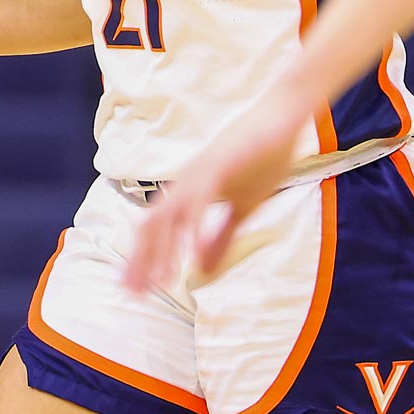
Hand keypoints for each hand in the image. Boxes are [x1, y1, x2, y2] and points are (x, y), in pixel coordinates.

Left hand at [126, 87, 309, 292]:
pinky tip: (194, 254)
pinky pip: (201, 202)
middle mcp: (185, 184)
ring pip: (169, 216)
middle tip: (133, 294)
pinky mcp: (219, 167)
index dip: (141, 259)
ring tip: (160, 281)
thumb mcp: (242, 208)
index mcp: (187, 193)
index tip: (134, 290)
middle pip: (152, 225)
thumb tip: (202, 269)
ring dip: (162, 250)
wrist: (280, 119)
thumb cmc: (262, 160)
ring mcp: (199, 175)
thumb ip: (221, 238)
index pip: (154, 230)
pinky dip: (195, 229)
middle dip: (141, 261)